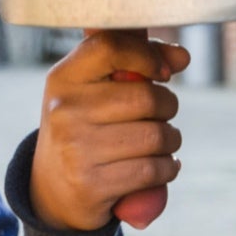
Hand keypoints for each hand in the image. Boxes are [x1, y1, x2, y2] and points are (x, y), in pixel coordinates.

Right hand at [32, 30, 186, 230]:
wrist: (52, 189)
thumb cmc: (85, 127)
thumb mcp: (93, 89)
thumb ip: (136, 62)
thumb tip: (182, 57)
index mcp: (64, 78)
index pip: (111, 47)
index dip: (148, 55)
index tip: (162, 73)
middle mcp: (65, 111)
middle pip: (147, 98)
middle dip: (168, 106)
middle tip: (162, 115)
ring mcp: (76, 149)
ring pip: (156, 136)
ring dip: (172, 140)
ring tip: (162, 143)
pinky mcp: (92, 185)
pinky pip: (153, 170)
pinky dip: (168, 168)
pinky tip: (162, 166)